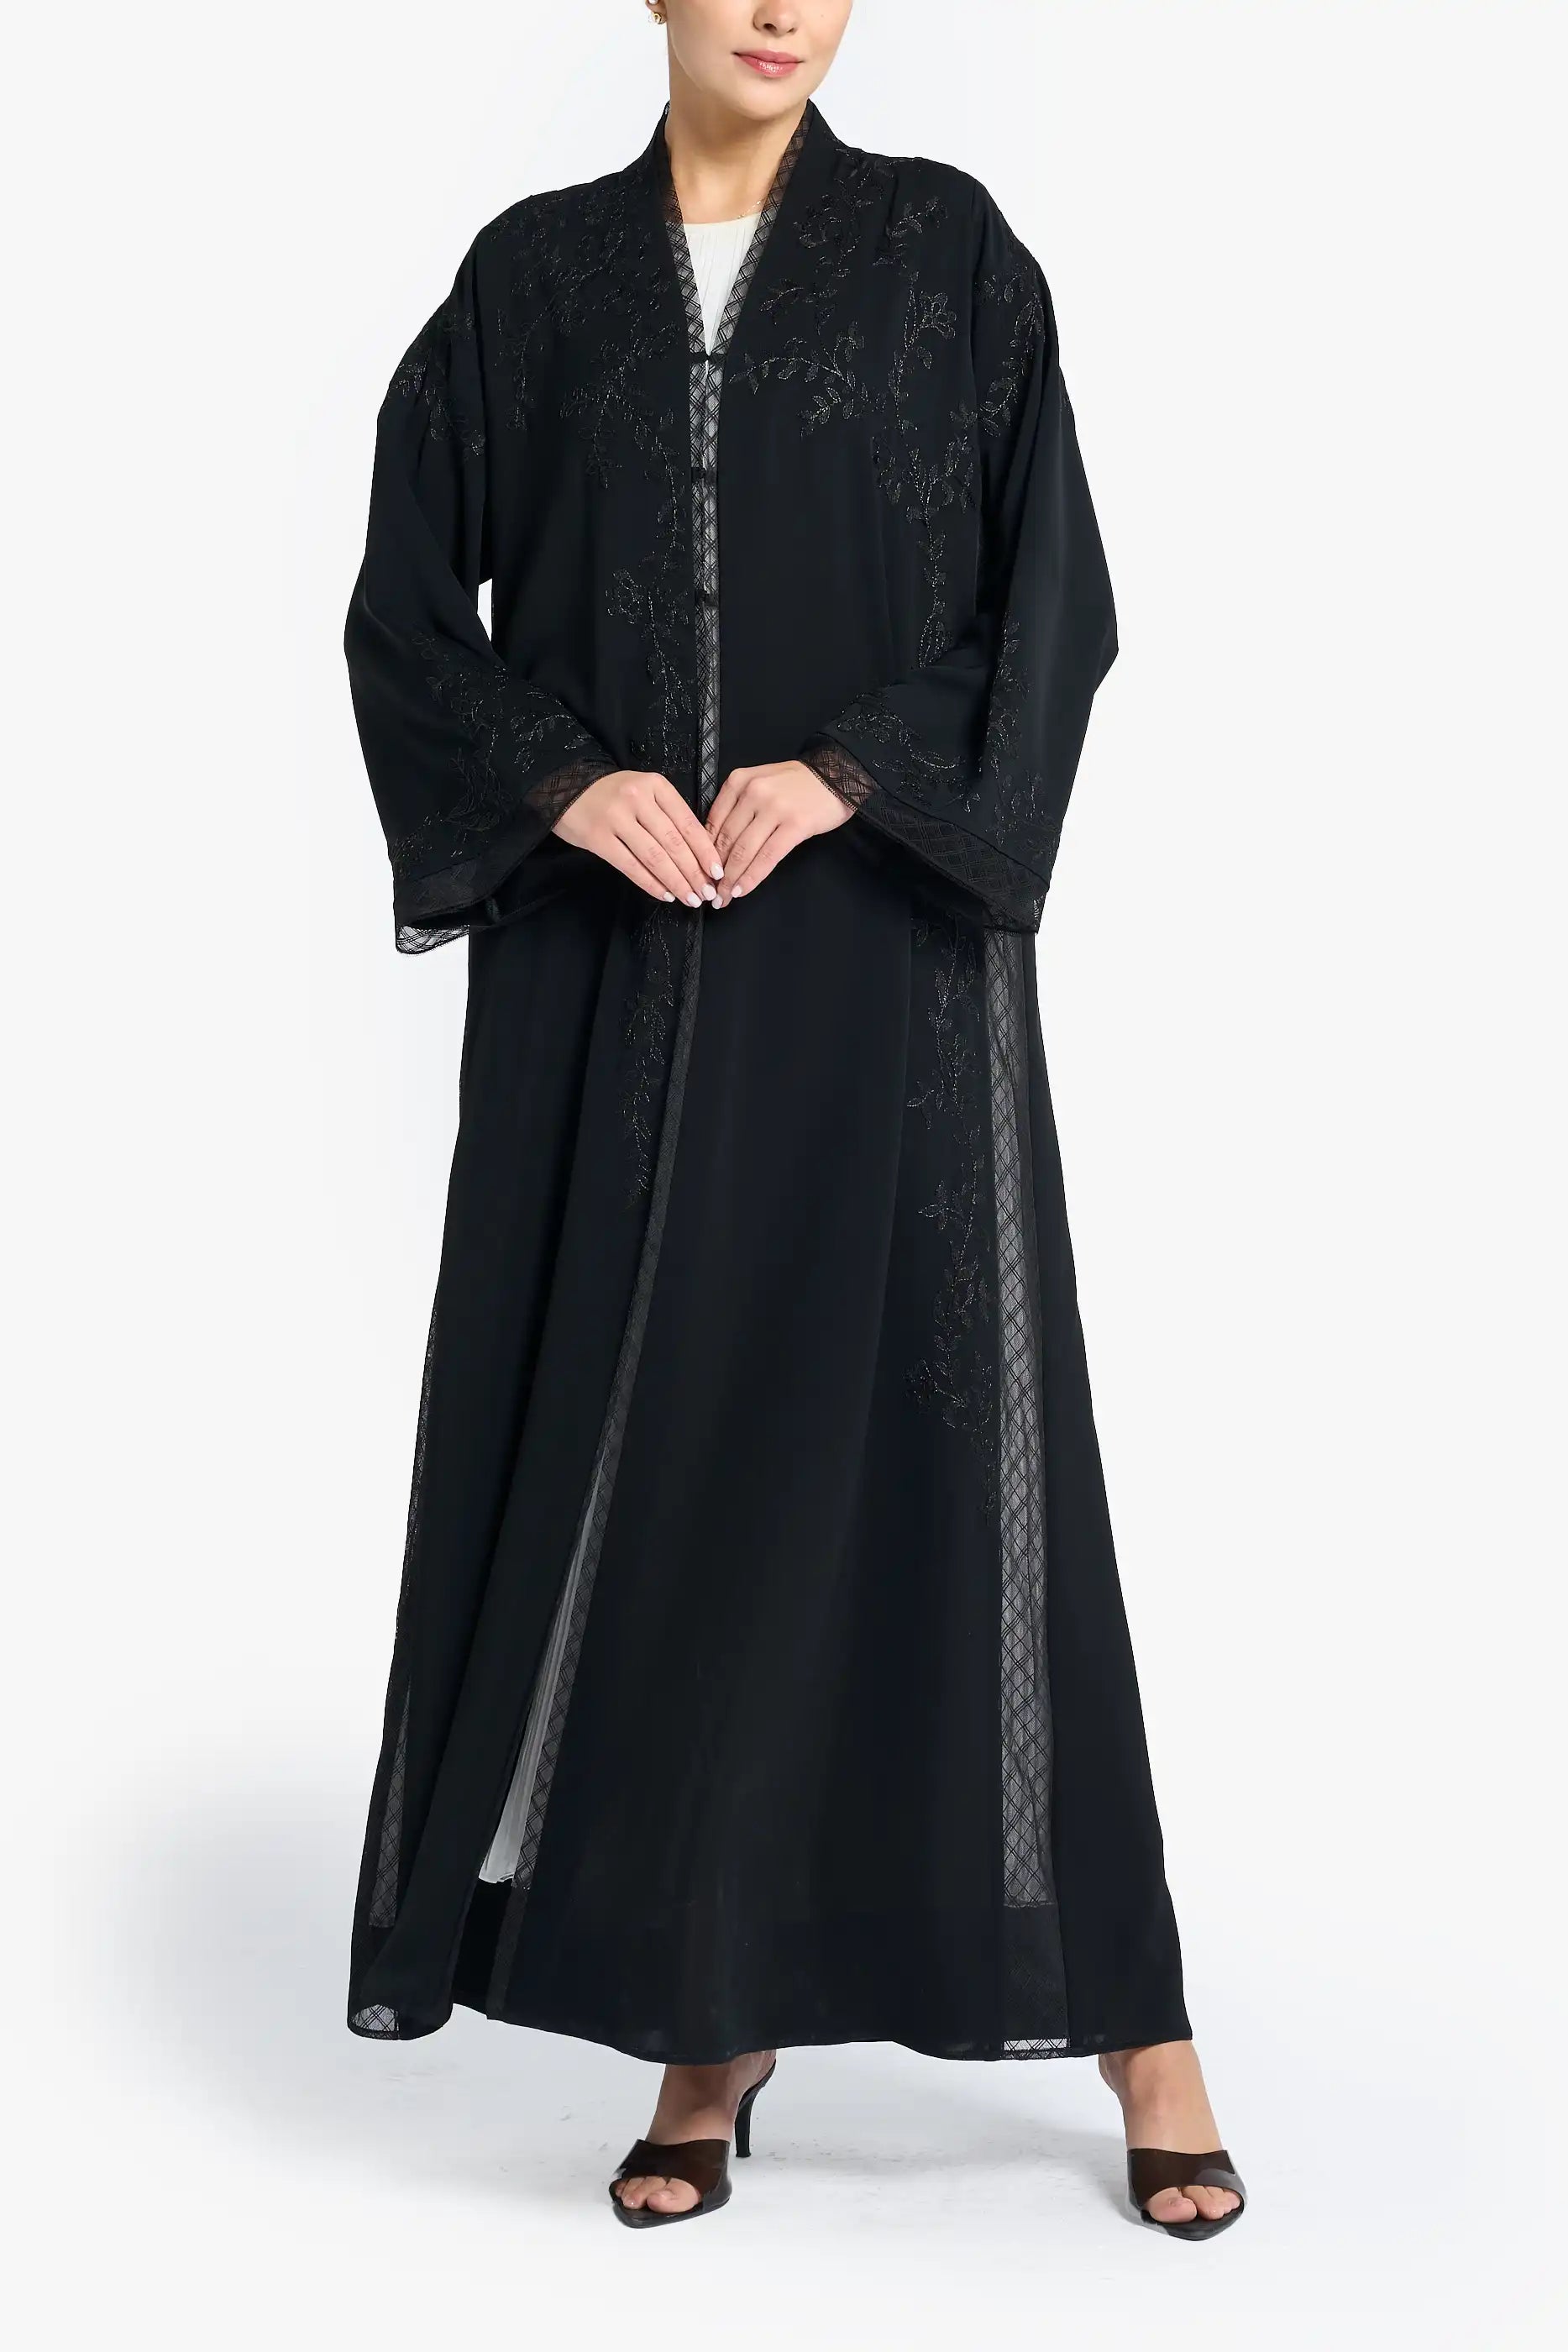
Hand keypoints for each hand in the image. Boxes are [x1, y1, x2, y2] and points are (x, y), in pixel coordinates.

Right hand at [552, 770, 724, 905]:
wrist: (565, 787)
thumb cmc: (613, 794)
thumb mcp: (645, 792)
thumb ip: (669, 815)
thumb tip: (699, 854)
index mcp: (656, 786)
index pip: (688, 823)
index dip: (705, 851)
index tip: (718, 872)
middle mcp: (638, 799)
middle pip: (674, 843)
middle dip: (694, 873)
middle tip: (706, 893)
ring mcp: (617, 818)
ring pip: (655, 857)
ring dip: (676, 882)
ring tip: (690, 898)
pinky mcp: (598, 838)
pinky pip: (630, 866)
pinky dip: (650, 883)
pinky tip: (664, 894)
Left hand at [706, 760, 853, 905]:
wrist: (837, 775)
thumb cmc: (797, 784)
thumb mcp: (760, 784)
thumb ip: (738, 807)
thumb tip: (717, 847)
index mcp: (739, 782)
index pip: (714, 823)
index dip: (705, 853)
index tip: (702, 873)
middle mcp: (753, 793)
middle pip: (726, 840)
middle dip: (715, 871)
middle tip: (709, 892)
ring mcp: (774, 808)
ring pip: (743, 851)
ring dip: (731, 879)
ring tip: (724, 897)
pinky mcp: (795, 825)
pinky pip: (767, 857)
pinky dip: (752, 877)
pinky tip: (743, 890)